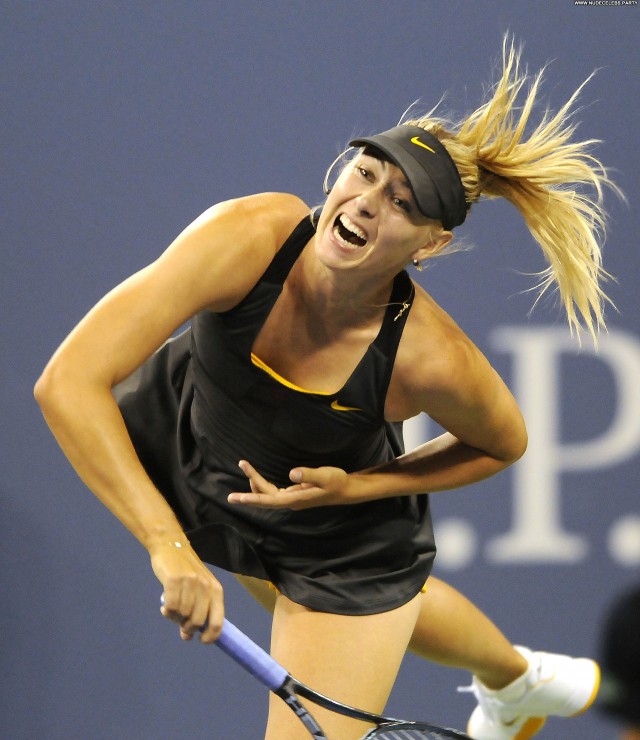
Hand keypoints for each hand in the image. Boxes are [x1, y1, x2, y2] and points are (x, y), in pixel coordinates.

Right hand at [150, 539, 223, 642]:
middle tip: (179, 621)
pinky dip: (166, 611)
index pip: (218, 622)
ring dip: (174, 617)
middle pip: (197, 621)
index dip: (210, 636)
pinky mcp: (175, 580)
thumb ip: (197, 612)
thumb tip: (188, 637)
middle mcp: (206, 587)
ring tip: (171, 609)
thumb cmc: (186, 572)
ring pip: (182, 615)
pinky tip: (164, 606)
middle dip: (187, 627)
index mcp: (216, 591)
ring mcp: (191, 583)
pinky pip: (170, 607)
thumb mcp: (198, 590)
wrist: (172, 547)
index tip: (200, 640)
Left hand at [227, 460, 356, 509]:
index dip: (252, 499)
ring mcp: (292, 499)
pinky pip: (273, 492)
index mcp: (295, 499)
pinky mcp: (294, 494)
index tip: (236, 498)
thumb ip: (309, 475)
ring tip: (246, 466)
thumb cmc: (336, 482)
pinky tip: (259, 479)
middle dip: (249, 487)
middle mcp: (290, 502)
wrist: (346, 490)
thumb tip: (291, 473)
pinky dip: (263, 485)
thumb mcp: (325, 476)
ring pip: (268, 494)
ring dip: (256, 483)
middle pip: (264, 496)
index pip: (269, 500)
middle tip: (238, 474)